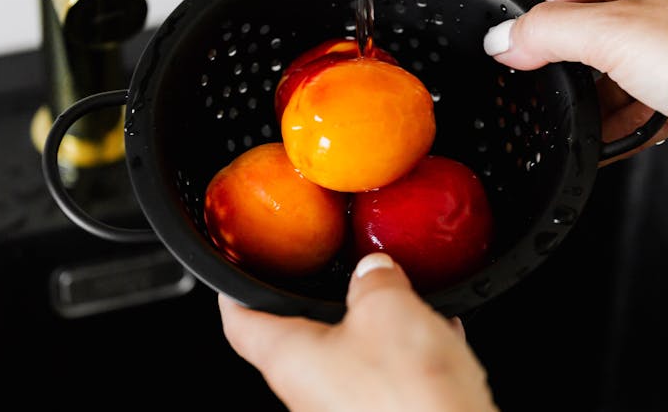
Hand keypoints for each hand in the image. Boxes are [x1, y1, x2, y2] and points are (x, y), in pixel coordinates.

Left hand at [218, 253, 498, 411]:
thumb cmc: (408, 399)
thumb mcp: (387, 308)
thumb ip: (374, 280)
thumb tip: (375, 269)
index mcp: (290, 359)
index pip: (239, 324)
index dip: (234, 295)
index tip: (234, 277)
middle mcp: (307, 393)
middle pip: (299, 339)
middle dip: (322, 305)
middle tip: (333, 277)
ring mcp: (342, 410)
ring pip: (349, 358)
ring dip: (373, 329)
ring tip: (402, 303)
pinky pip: (384, 380)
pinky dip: (404, 356)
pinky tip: (434, 340)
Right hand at [484, 0, 667, 298]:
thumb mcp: (611, 35)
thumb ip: (545, 33)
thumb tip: (503, 39)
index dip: (533, 19)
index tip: (507, 50)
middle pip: (585, 29)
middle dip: (568, 65)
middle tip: (549, 87)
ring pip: (608, 70)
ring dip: (595, 99)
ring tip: (592, 116)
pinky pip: (633, 102)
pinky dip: (618, 121)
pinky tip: (612, 137)